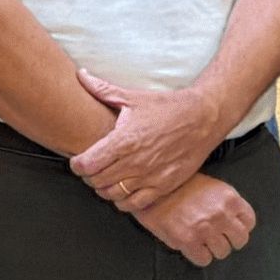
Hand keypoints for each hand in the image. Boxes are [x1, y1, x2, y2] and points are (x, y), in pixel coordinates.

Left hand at [70, 69, 223, 211]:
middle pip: (96, 181)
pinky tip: (123, 190)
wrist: (203, 118)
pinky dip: (123, 201)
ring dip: (103, 188)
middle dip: (88, 176)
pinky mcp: (163, 186)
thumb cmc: (167, 107)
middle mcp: (135, 162)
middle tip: (90, 168)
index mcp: (123, 140)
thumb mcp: (132, 97)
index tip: (77, 160)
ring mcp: (150, 177)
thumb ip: (101, 89)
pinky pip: (135, 204)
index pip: (87, 164)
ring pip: (113, 195)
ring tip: (105, 178)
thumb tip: (80, 75)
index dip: (76, 164)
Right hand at [135, 173, 254, 266]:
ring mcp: (206, 229)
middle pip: (240, 240)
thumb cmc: (177, 185)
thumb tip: (232, 224)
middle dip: (228, 239)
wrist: (150, 189)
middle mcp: (221, 214)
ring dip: (212, 248)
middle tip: (215, 236)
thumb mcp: (210, 186)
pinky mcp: (188, 241)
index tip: (229, 228)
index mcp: (229, 198)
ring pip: (223, 252)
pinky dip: (198, 255)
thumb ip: (224, 204)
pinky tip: (190, 245)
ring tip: (200, 240)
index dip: (239, 226)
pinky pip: (204, 259)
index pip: (249, 221)